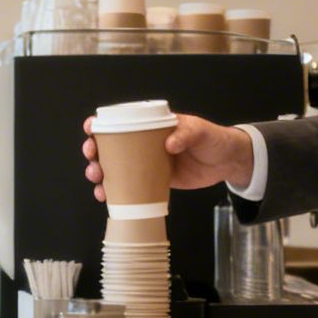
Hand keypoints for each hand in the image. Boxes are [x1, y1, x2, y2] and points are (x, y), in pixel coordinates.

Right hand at [81, 113, 254, 199]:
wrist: (227, 163)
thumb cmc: (213, 139)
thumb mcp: (200, 131)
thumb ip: (186, 134)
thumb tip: (169, 144)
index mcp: (150, 125)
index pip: (119, 120)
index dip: (99, 124)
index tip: (91, 130)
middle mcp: (143, 144)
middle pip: (109, 146)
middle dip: (94, 153)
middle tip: (93, 160)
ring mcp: (145, 164)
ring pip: (113, 168)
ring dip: (100, 174)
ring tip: (97, 181)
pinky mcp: (152, 182)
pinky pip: (128, 187)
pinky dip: (114, 192)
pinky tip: (106, 197)